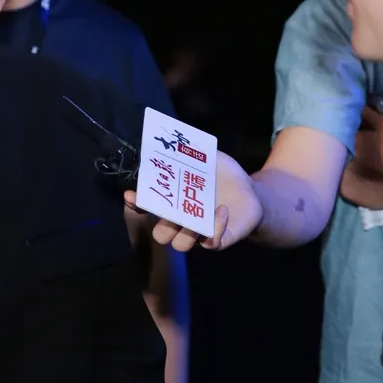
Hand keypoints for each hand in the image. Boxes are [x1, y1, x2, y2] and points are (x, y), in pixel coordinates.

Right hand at [125, 151, 262, 252]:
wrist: (250, 191)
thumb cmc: (222, 175)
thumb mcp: (207, 158)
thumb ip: (191, 151)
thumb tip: (176, 137)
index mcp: (173, 202)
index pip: (148, 208)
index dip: (137, 203)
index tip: (132, 194)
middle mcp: (182, 221)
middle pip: (160, 234)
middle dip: (161, 226)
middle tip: (170, 210)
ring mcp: (200, 232)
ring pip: (181, 245)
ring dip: (185, 233)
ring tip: (196, 215)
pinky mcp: (221, 239)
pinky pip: (212, 243)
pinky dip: (216, 227)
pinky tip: (222, 209)